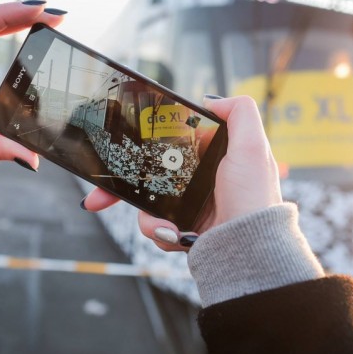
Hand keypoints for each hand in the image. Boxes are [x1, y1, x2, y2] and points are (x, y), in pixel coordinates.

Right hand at [84, 95, 283, 250]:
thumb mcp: (253, 148)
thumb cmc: (255, 199)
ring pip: (147, 204)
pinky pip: (157, 228)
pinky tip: (173, 235)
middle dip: (119, 188)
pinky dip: (159, 232)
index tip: (122, 149)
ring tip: (163, 227)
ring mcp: (189, 207)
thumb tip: (211, 100)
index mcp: (213, 158)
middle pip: (149, 176)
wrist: (250, 252)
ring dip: (147, 216)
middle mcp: (199, 180)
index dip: (145, 146)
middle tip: (98, 198)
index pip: (171, 146)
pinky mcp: (184, 230)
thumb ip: (240, 113)